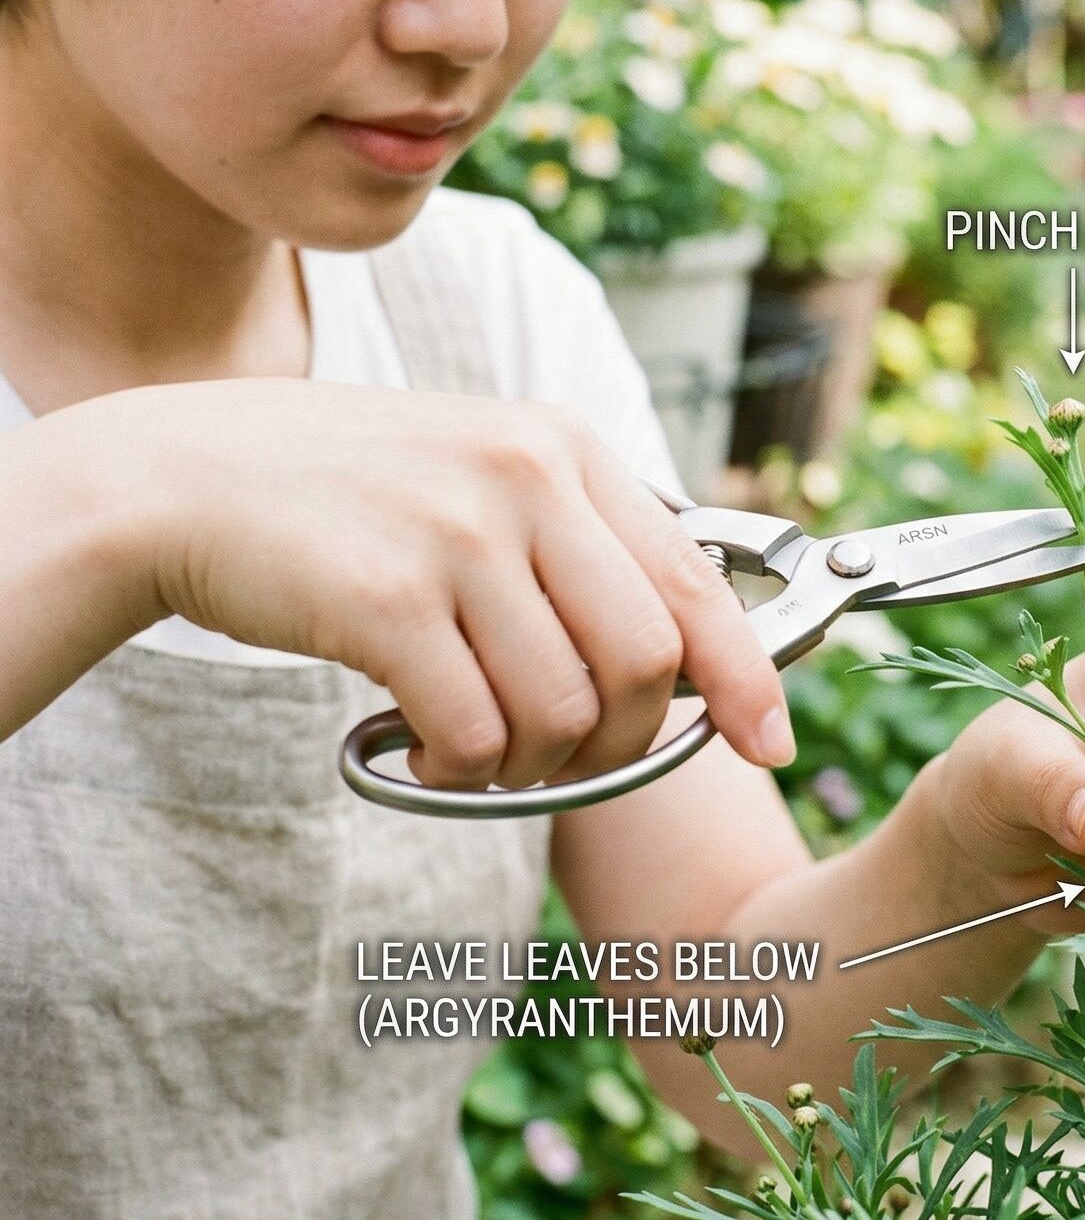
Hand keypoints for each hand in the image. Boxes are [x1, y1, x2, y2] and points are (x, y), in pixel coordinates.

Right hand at [117, 377, 792, 789]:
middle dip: (625, 738)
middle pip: (647, 659)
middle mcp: (525, 478)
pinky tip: (426, 752)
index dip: (748, 674)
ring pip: (566, 708)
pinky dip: (465, 770)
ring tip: (482, 748)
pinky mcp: (385, 599)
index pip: (697, 580)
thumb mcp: (481, 475)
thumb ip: (578, 541)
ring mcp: (457, 534)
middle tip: (570, 758)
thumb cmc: (346, 497)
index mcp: (564, 449)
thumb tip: (685, 651)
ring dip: (535, 762)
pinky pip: (477, 732)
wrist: (178, 478)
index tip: (770, 741)